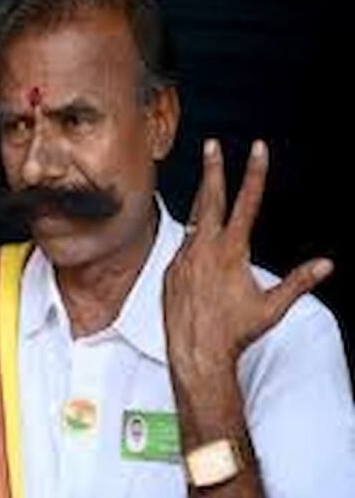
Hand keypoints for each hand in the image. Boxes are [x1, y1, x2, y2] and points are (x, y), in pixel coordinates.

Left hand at [163, 139, 332, 420]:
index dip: (255, 173)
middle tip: (211, 144)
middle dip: (213, 169)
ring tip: (207, 181)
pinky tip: (200, 242)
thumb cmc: (235, 332)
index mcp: (231, 251)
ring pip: (194, 220)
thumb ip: (298, 282)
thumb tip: (327, 264)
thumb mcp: (271, 307)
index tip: (257, 148)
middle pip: (209, 199)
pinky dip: (193, 238)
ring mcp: (184, 258)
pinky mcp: (170, 270)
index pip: (247, 203)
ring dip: (202, 200)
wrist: (196, 352)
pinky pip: (184, 246)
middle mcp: (204, 249)